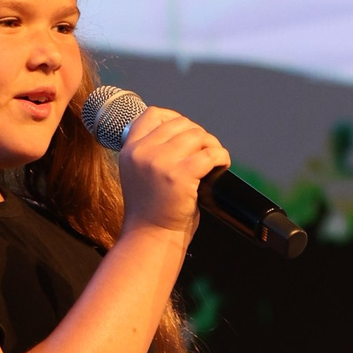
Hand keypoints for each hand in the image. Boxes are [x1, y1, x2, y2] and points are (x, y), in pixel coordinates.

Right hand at [117, 105, 231, 242]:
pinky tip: (222, 165)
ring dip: (212, 145)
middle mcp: (142, 152)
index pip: (153, 114)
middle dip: (199, 135)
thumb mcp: (139, 174)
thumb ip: (152, 152)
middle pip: (181, 124)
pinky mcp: (179, 176)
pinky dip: (221, 157)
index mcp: (130, 150)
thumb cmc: (151, 211)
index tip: (187, 133)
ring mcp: (160, 162)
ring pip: (197, 135)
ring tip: (215, 160)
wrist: (150, 238)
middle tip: (206, 152)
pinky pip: (210, 154)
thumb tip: (185, 133)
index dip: (174, 118)